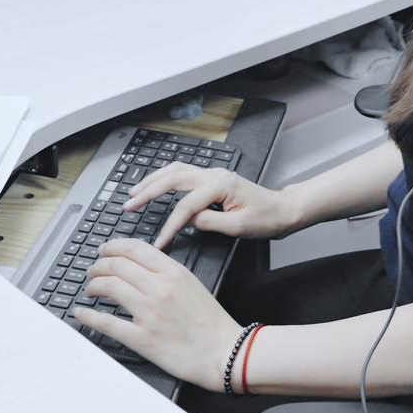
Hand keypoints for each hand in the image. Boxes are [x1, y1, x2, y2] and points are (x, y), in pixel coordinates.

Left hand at [74, 238, 243, 390]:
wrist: (224, 351)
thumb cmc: (211, 321)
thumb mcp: (192, 283)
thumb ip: (167, 271)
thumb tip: (140, 265)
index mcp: (173, 272)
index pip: (134, 248)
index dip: (112, 246)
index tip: (104, 250)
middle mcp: (159, 288)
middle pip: (117, 265)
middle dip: (99, 264)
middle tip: (93, 270)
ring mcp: (149, 313)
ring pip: (109, 287)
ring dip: (93, 285)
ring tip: (90, 288)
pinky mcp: (142, 339)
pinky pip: (107, 322)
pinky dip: (89, 316)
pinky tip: (81, 312)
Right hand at [124, 163, 298, 248]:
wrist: (282, 210)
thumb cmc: (266, 219)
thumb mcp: (239, 227)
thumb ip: (210, 222)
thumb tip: (188, 220)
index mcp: (220, 185)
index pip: (186, 206)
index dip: (170, 225)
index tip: (158, 242)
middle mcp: (214, 174)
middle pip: (173, 178)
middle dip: (148, 191)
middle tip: (129, 205)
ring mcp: (213, 173)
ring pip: (175, 170)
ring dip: (153, 180)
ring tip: (134, 192)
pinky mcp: (212, 178)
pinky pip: (182, 173)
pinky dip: (164, 178)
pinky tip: (154, 185)